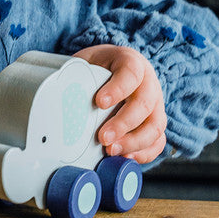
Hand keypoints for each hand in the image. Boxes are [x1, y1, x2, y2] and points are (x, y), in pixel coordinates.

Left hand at [73, 44, 166, 164]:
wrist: (116, 67)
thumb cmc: (101, 66)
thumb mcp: (90, 61)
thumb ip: (81, 73)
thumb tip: (60, 90)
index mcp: (132, 63)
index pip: (131, 74)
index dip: (117, 89)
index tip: (99, 102)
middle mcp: (149, 84)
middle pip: (144, 104)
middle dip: (123, 123)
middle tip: (103, 137)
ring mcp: (156, 105)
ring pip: (155, 126)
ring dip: (133, 142)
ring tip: (111, 150)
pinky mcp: (156, 122)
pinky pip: (158, 141)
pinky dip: (144, 153)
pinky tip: (126, 157)